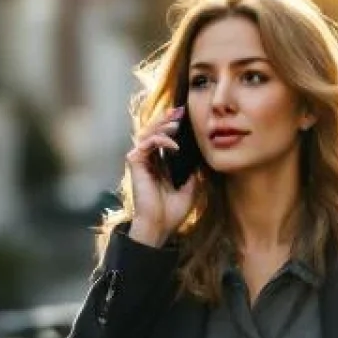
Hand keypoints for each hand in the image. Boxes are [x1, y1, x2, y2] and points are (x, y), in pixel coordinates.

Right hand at [124, 106, 199, 246]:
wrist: (160, 226)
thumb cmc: (172, 212)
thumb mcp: (191, 188)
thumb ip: (193, 172)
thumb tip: (202, 158)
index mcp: (159, 165)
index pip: (163, 138)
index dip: (171, 125)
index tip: (184, 116)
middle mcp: (148, 161)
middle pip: (153, 131)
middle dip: (166, 119)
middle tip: (180, 111)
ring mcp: (140, 162)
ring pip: (146, 133)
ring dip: (162, 126)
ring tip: (176, 124)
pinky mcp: (135, 164)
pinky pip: (146, 144)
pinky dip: (160, 141)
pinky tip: (173, 146)